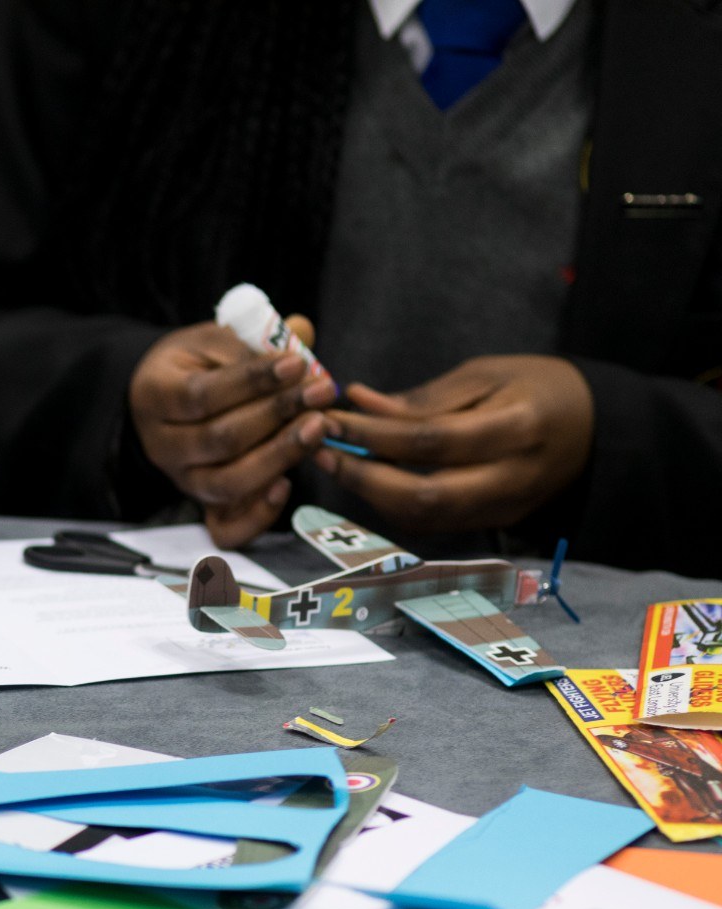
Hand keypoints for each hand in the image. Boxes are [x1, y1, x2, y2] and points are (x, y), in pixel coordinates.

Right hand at [128, 317, 336, 547]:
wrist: (165, 399)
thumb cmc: (195, 365)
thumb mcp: (212, 341)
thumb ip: (252, 342)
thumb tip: (301, 330)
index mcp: (154, 397)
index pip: (202, 396)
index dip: (251, 382)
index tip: (296, 365)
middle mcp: (163, 446)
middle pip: (220, 440)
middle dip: (277, 415)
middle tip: (321, 392)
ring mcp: (182, 480)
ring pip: (228, 483)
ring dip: (280, 456)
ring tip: (318, 427)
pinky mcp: (202, 505)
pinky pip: (226, 528)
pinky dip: (259, 514)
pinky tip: (287, 483)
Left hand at [316, 356, 592, 532]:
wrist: (597, 429)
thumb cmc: (539, 388)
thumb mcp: (487, 374)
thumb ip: (423, 398)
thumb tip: (357, 402)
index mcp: (518, 428)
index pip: (431, 441)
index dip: (373, 434)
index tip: (330, 419)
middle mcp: (511, 478)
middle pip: (424, 497)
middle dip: (363, 478)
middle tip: (321, 452)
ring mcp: (504, 508)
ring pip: (424, 518)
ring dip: (371, 494)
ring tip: (336, 463)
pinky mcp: (495, 524)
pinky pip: (434, 523)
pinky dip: (393, 503)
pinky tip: (367, 478)